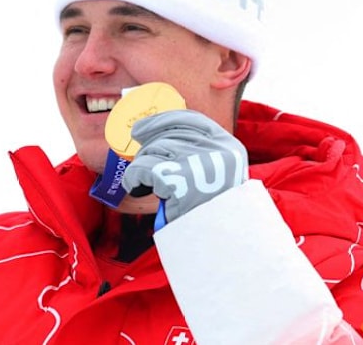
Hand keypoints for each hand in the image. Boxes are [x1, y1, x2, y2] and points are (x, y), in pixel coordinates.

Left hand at [121, 109, 247, 223]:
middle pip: (168, 134)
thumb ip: (199, 154)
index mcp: (228, 146)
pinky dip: (133, 176)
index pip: (191, 120)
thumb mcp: (220, 175)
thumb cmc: (213, 212)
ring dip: (142, 165)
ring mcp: (196, 163)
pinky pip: (142, 168)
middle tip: (140, 159)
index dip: (162, 120)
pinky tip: (135, 185)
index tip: (143, 127)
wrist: (220, 241)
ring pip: (153, 150)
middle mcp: (215, 150)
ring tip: (143, 180)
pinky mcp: (177, 180)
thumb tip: (159, 136)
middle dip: (148, 145)